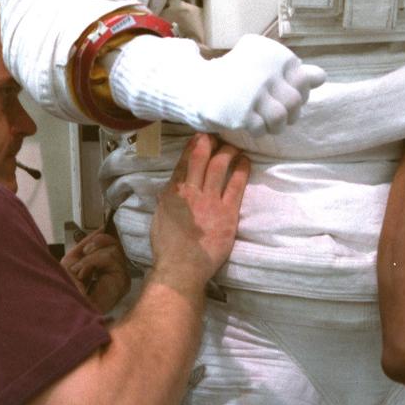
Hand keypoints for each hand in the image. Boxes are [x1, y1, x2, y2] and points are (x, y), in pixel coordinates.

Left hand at [62, 231, 130, 313]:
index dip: (104, 238)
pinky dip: (93, 261)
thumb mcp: (74, 259)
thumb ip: (90, 243)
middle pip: (116, 244)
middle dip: (96, 244)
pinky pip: (111, 257)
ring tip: (81, 272)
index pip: (113, 246)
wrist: (61, 304)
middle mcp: (116, 275)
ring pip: (114, 249)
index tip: (96, 234)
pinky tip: (86, 275)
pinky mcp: (122, 283)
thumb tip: (104, 227)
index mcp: (105, 271)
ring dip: (90, 258)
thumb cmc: (64, 287)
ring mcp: (121, 279)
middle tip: (84, 254)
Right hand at [107, 34, 325, 135]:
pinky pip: (262, 130)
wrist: (197, 85)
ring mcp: (253, 93)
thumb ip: (293, 71)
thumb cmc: (236, 75)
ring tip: (265, 119)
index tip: (281, 91)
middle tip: (274, 109)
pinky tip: (249, 121)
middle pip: (296, 102)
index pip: (306, 80)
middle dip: (289, 111)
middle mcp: (265, 71)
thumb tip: (321, 78)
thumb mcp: (264, 64)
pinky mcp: (241, 113)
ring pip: (282, 118)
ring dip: (276, 123)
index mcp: (274, 55)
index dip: (297, 91)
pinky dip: (259, 129)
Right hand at [149, 134, 249, 289]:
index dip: (194, 146)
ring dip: (227, 151)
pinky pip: (236, 184)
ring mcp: (210, 201)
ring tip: (233, 146)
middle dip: (211, 142)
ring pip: (220, 165)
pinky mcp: (227, 212)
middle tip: (218, 136)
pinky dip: (241, 169)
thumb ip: (168, 199)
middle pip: (202, 157)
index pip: (184, 162)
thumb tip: (172, 188)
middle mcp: (191, 191)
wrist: (181, 268)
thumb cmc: (168, 248)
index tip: (201, 137)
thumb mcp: (160, 217)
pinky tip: (245, 160)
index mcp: (173, 192)